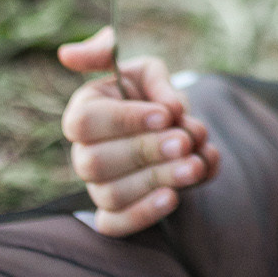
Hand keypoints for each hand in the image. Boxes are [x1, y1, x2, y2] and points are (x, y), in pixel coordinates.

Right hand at [58, 27, 220, 236]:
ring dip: (157, 179)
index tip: (167, 113)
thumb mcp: (149, 72)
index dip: (126, 119)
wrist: (175, 132)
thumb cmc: (156, 97)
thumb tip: (83, 52)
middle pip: (96, 162)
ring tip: (195, 166)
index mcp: (84, 111)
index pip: (85, 121)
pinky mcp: (114, 214)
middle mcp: (82, 152)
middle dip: (146, 150)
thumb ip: (123, 61)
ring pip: (111, 193)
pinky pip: (114, 224)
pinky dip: (143, 214)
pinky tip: (173, 197)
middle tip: (186, 140)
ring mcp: (96, 186)